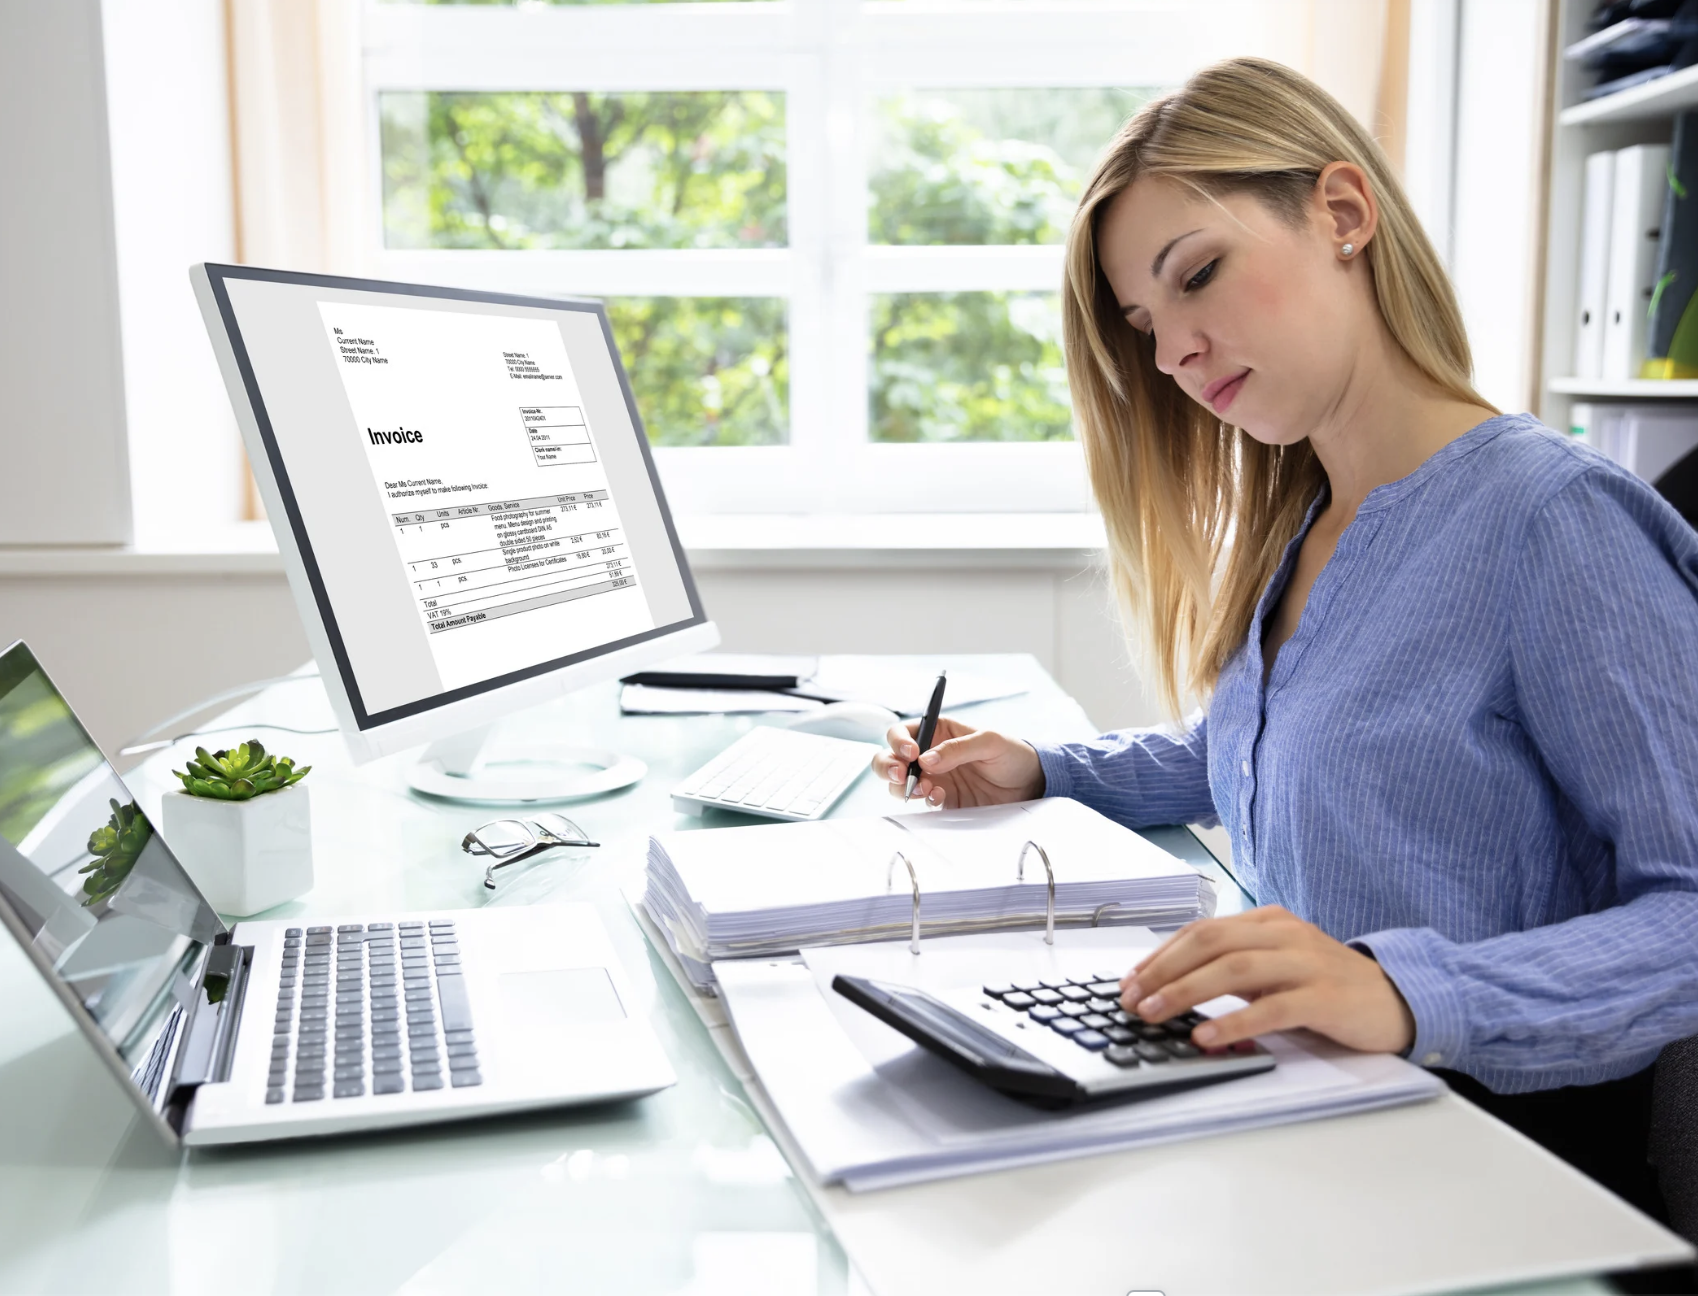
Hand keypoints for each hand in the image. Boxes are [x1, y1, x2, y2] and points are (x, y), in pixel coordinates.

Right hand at [870, 716, 1044, 808]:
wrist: (1030, 784)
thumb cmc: (1012, 753)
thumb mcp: (989, 742)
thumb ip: (957, 748)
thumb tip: (926, 759)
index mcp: (938, 732)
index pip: (905, 732)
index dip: (899, 741)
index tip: (910, 753)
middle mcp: (930, 754)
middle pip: (891, 757)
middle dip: (888, 766)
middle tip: (902, 775)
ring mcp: (934, 778)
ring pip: (899, 783)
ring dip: (903, 786)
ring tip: (925, 788)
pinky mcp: (942, 800)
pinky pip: (921, 801)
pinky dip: (924, 800)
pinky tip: (940, 797)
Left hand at [1118, 906, 1415, 1053]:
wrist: (1398, 998)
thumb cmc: (1328, 985)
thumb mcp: (1277, 966)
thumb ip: (1234, 968)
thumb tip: (1173, 987)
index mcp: (1267, 922)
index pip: (1201, 931)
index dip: (1161, 955)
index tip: (1130, 981)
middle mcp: (1283, 934)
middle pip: (1210, 942)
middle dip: (1163, 971)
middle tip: (1132, 999)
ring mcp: (1305, 963)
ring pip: (1234, 968)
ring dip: (1185, 992)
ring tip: (1154, 1014)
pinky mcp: (1324, 997)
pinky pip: (1271, 1008)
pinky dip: (1234, 1022)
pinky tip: (1207, 1038)